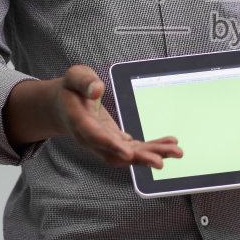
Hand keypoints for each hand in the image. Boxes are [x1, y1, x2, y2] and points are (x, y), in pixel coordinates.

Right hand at [11, 66, 181, 168]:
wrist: (63, 107)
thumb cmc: (71, 90)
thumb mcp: (74, 77)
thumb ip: (84, 82)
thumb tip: (97, 89)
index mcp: (80, 122)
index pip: (96, 137)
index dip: (112, 145)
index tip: (128, 153)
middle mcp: (92, 139)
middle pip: (115, 154)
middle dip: (139, 159)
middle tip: (160, 162)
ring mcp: (104, 144)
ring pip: (128, 155)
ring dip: (152, 155)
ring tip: (176, 152)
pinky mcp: (115, 142)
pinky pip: (134, 149)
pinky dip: (152, 148)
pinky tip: (169, 145)